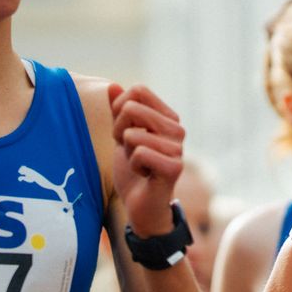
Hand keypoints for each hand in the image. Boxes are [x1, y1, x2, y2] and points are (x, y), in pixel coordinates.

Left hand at [109, 83, 184, 236]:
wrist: (142, 206)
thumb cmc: (134, 171)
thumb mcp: (121, 137)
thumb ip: (118, 112)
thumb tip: (113, 85)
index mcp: (168, 117)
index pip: (138, 90)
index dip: (120, 109)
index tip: (125, 132)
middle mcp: (177, 128)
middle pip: (131, 108)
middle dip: (119, 131)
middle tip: (131, 151)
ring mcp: (178, 147)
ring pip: (132, 133)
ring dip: (127, 152)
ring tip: (139, 165)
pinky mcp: (174, 166)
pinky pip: (139, 152)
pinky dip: (133, 165)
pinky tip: (145, 175)